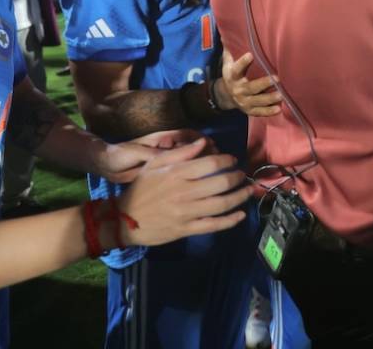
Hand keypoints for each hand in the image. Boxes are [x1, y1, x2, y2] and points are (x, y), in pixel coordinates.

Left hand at [96, 129, 208, 183]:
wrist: (104, 167)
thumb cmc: (121, 156)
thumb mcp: (141, 153)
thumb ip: (164, 152)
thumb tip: (191, 148)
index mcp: (164, 140)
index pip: (190, 136)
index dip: (204, 141)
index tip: (214, 148)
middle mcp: (167, 149)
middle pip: (193, 150)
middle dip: (207, 155)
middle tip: (217, 164)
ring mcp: (165, 163)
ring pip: (189, 163)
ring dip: (200, 168)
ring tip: (211, 176)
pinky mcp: (162, 175)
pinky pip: (181, 175)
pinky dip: (191, 179)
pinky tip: (198, 187)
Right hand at [116, 139, 250, 246]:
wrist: (124, 219)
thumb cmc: (141, 189)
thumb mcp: (154, 165)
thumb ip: (180, 153)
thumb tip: (203, 143)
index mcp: (177, 173)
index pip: (211, 163)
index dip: (227, 159)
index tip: (233, 159)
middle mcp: (185, 192)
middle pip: (221, 183)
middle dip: (237, 177)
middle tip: (243, 175)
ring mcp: (187, 212)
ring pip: (222, 204)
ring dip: (240, 197)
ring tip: (248, 191)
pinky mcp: (187, 229)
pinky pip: (214, 225)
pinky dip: (230, 220)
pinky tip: (240, 215)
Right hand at [221, 50, 283, 116]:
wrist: (225, 95)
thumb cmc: (231, 73)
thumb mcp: (227, 61)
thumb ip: (230, 49)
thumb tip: (227, 32)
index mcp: (232, 76)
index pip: (236, 69)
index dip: (242, 62)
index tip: (250, 54)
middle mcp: (237, 89)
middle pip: (251, 87)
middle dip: (263, 83)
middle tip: (277, 78)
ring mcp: (243, 101)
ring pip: (257, 101)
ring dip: (269, 98)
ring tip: (281, 95)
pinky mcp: (249, 110)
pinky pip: (259, 112)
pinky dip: (268, 111)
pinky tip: (279, 109)